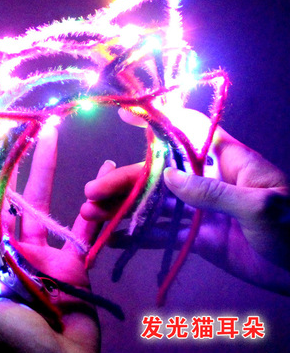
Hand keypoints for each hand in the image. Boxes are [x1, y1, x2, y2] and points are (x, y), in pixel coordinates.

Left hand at [0, 126, 112, 352]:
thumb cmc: (14, 347)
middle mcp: (13, 250)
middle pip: (12, 199)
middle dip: (14, 165)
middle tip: (18, 132)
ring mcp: (45, 252)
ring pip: (45, 204)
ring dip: (48, 169)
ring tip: (52, 136)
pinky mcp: (74, 259)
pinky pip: (83, 224)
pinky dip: (92, 201)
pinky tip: (101, 176)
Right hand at [81, 109, 289, 295]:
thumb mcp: (262, 206)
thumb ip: (215, 191)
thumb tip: (169, 177)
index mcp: (226, 160)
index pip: (187, 130)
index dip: (158, 121)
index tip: (126, 115)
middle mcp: (206, 179)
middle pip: (157, 174)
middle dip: (124, 181)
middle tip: (92, 193)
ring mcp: (199, 209)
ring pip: (154, 204)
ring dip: (123, 208)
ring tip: (91, 214)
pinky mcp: (196, 235)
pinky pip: (162, 232)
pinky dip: (138, 234)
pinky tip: (113, 236)